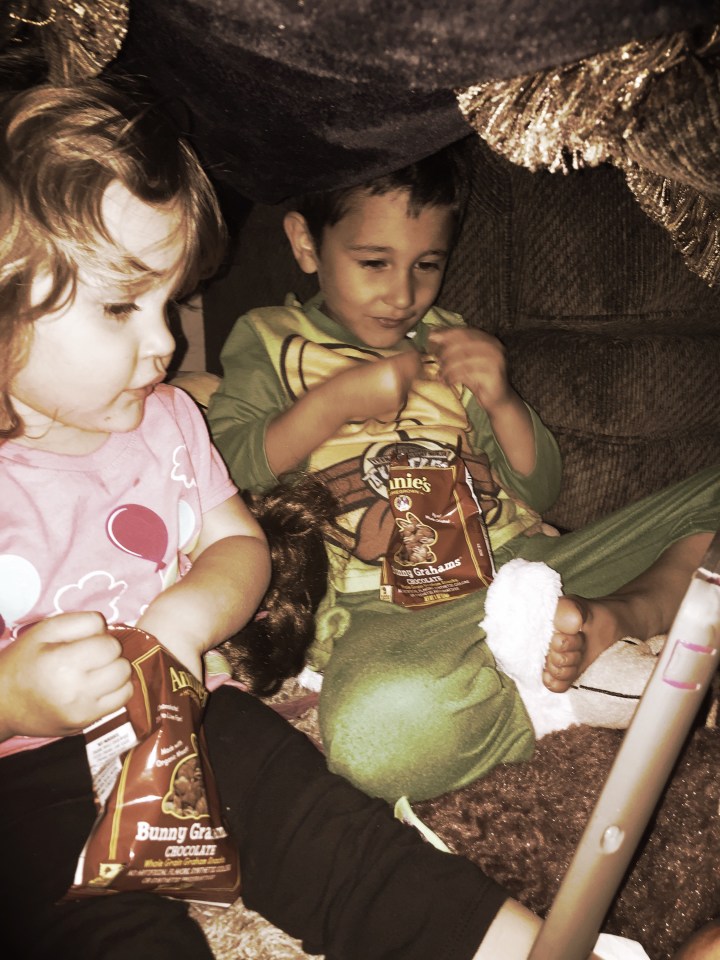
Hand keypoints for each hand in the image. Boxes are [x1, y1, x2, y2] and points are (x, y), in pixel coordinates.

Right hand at [0, 612, 132, 739]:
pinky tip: (97, 687)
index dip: (102, 639)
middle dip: (111, 657)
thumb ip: (81, 621)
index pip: (110, 645)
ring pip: (126, 685)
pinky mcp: (85, 724)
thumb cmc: (23, 662)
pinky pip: (120, 703)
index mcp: (62, 663)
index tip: (86, 643)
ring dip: (116, 675)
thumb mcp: (44, 631)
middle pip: (122, 666)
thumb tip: (108, 628)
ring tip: (95, 673)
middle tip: (92, 658)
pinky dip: (115, 692)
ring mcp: (82, 712)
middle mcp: (75, 691)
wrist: (2, 704)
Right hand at [331, 350, 422, 421]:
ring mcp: (398, 397)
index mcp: (392, 367)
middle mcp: (399, 382)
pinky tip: (383, 390)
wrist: (338, 402)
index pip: (414, 358)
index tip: (407, 354)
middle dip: (408, 368)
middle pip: (415, 371)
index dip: (411, 355)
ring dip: (403, 380)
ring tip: (387, 379)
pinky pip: (402, 395)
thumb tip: (404, 358)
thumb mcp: (370, 362)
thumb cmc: (348, 379)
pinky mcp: (395, 407)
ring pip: (410, 384)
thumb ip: (390, 361)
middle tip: (395, 366)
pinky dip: (397, 391)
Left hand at [428, 327, 511, 412]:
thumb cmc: (479, 378)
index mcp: (489, 340)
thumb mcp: (465, 361)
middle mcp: (494, 347)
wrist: (498, 399)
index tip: (431, 337)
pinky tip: (446, 382)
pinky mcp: (493, 375)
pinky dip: (453, 377)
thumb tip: (432, 334)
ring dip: (447, 367)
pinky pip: (467, 373)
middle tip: (436, 360)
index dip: (447, 333)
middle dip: (446, 351)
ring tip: (440, 375)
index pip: (465, 332)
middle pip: (463, 344)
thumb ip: (453, 347)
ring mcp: (495, 361)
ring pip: (463, 359)